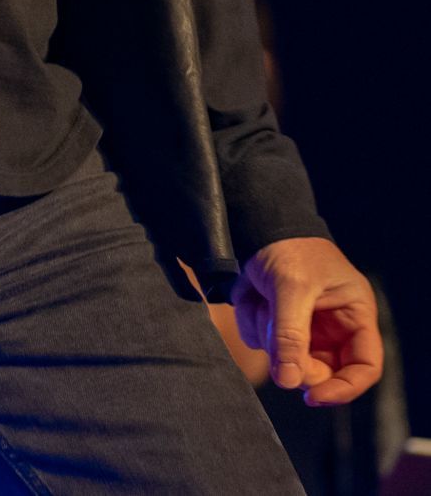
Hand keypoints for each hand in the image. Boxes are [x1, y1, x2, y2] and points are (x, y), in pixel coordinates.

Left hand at [233, 236, 382, 404]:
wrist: (256, 222)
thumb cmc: (288, 246)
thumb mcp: (292, 287)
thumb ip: (291, 335)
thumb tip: (288, 381)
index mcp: (354, 313)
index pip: (365, 366)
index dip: (345, 388)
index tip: (314, 396)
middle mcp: (333, 326)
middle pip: (323, 372)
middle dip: (295, 359)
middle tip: (275, 337)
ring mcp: (305, 328)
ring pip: (287, 361)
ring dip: (268, 335)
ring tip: (261, 300)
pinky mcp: (278, 325)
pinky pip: (264, 346)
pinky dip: (253, 325)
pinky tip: (252, 298)